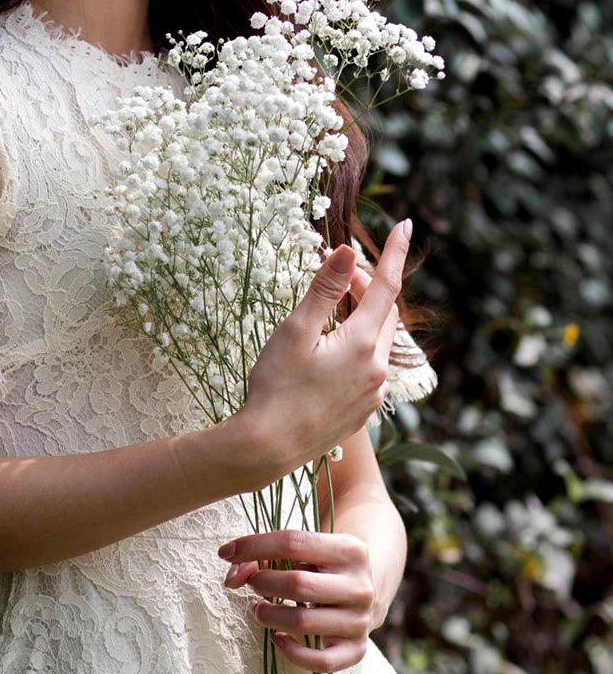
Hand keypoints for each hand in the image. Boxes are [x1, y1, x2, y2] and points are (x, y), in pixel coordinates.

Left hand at [219, 530, 377, 673]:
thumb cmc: (324, 564)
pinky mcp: (357, 650)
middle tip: (251, 583)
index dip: (253, 546)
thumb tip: (231, 577)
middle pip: (297, 584)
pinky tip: (277, 637)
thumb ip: (264, 554)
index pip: (292, 542)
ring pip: (303, 622)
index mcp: (350, 549)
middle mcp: (360, 585)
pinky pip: (320, 662)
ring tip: (258, 607)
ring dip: (267, 615)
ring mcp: (361, 620)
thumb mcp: (305, 549)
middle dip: (262, 582)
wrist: (368, 588)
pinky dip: (291, 652)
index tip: (226, 551)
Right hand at [241, 219, 410, 475]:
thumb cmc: (275, 387)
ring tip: (330, 318)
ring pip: (378, 345)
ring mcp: (372, 395)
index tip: (405, 225)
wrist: (267, 448)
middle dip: (368, 288)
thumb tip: (347, 252)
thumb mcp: (295, 332)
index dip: (395, 253)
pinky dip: (358, 352)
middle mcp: (377, 370)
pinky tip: (329, 359)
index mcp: (362, 344)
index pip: (386, 287)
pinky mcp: (362, 412)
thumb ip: (324, 290)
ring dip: (362, 322)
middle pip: (385, 314)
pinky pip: (370, 372)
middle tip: (340, 276)